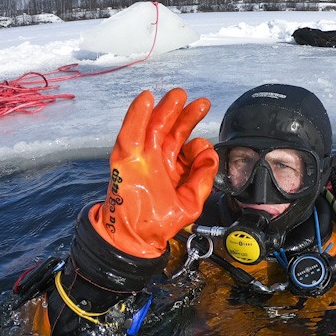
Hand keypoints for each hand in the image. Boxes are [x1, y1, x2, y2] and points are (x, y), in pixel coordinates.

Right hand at [90, 88, 217, 256]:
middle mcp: (158, 161)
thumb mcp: (190, 204)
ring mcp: (141, 158)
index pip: (187, 149)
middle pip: (172, 132)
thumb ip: (203, 180)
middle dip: (185, 116)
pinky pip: (130, 133)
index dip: (197, 145)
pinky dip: (136, 116)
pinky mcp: (125, 159)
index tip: (202, 148)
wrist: (132, 240)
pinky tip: (146, 99)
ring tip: (178, 95)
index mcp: (174, 170)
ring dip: (165, 110)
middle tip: (199, 103)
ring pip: (153, 127)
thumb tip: (211, 156)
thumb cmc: (157, 224)